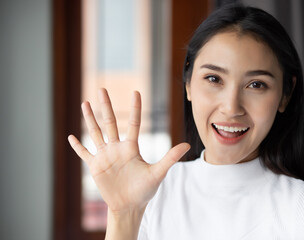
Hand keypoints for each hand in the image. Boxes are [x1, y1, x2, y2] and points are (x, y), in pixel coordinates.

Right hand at [68, 88, 189, 213]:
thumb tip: (188, 144)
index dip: (136, 108)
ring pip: (96, 133)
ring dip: (90, 119)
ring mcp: (105, 156)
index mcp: (131, 147)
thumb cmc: (145, 190)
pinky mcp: (95, 167)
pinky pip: (84, 153)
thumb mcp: (158, 173)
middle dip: (106, 106)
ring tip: (85, 104)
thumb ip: (170, 158)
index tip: (136, 92)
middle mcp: (117, 148)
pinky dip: (77, 146)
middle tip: (102, 89)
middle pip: (110, 122)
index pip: (134, 123)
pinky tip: (71, 136)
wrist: (130, 206)